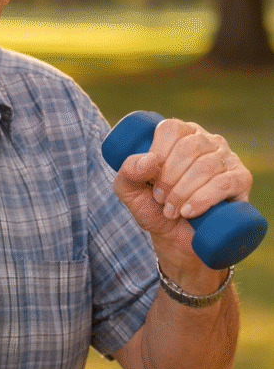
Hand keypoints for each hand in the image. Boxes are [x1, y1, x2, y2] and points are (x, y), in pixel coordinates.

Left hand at [113, 118, 252, 273]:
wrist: (176, 239)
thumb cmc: (154, 208)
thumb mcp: (130, 191)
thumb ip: (127, 172)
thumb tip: (150, 160)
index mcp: (181, 135)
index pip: (171, 129)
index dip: (158, 155)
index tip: (150, 181)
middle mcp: (207, 141)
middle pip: (189, 147)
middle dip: (169, 178)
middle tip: (160, 199)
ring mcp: (227, 159)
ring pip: (206, 166)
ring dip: (183, 192)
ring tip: (171, 211)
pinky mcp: (241, 180)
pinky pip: (225, 183)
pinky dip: (203, 199)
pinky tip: (190, 212)